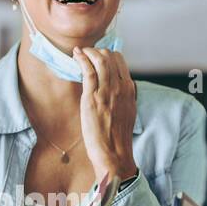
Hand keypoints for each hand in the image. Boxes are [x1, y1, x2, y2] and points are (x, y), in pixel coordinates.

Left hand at [73, 47, 137, 182]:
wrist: (114, 154)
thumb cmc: (117, 137)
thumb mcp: (127, 112)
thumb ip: (123, 97)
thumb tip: (117, 88)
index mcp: (129, 90)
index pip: (120, 61)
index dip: (108, 55)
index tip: (98, 57)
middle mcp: (120, 87)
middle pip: (110, 56)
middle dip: (97, 51)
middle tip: (87, 54)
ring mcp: (107, 91)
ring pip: (100, 59)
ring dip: (88, 52)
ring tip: (80, 53)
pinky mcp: (93, 97)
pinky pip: (88, 70)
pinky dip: (82, 58)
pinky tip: (76, 55)